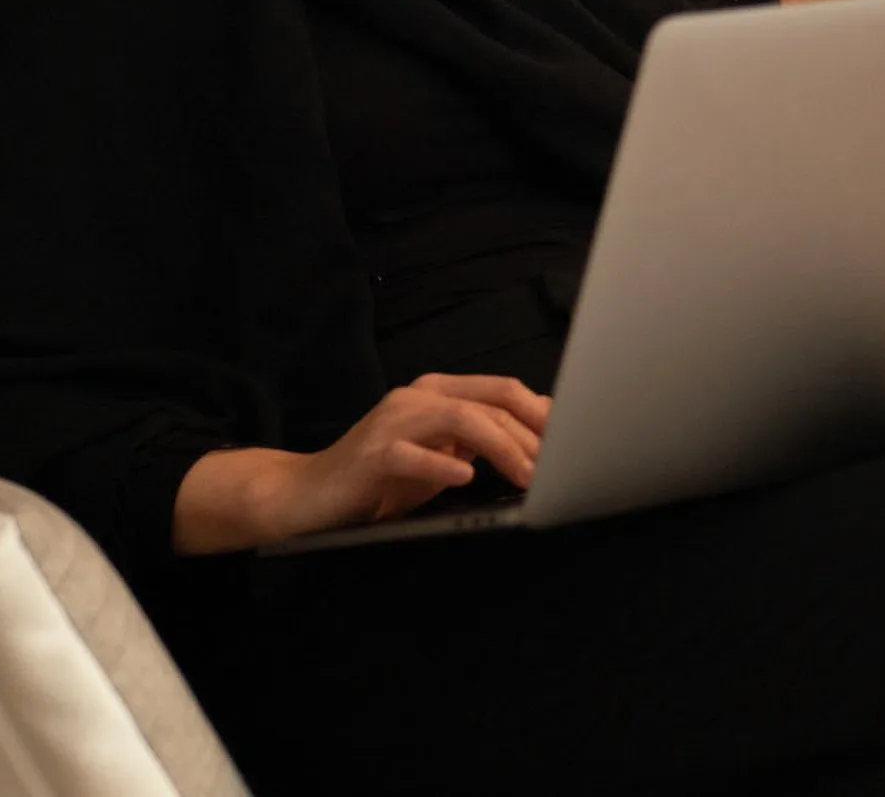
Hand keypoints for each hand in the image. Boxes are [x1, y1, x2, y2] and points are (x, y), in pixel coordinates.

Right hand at [172, 373, 549, 554]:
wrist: (312, 494)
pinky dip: (442, 466)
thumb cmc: (381, 478)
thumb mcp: (440, 456)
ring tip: (526, 477)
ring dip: (501, 449)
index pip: (502, 391)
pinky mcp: (372, 454)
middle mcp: (416, 397)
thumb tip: (541, 443)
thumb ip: (480, 442)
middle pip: (489, 402)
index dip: (541, 415)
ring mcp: (392, 422)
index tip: (573, 443)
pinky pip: (412, 454)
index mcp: (436, 392)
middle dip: (531, 435)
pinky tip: (464, 479)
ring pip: (460, 420)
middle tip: (558, 468)